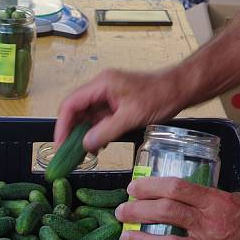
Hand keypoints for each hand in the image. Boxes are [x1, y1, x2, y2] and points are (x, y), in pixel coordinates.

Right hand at [55, 68, 177, 151]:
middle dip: (71, 132)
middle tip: (67, 154)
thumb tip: (85, 144)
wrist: (180, 89)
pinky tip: (97, 147)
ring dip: (83, 134)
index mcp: (102, 84)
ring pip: (87, 115)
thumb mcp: (131, 117)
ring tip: (80, 155)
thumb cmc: (159, 97)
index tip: (60, 145)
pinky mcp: (117, 103)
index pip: (71, 104)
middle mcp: (102, 87)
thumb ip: (106, 131)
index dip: (62, 125)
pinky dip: (96, 132)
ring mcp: (109, 95)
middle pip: (76, 110)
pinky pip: (100, 118)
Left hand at [115, 177, 239, 239]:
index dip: (151, 186)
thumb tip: (192, 199)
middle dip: (139, 210)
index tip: (135, 187)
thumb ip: (214, 199)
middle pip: (166, 213)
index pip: (177, 189)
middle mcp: (210, 224)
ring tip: (124, 238)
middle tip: (123, 211)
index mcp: (217, 201)